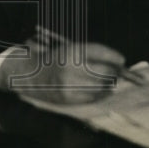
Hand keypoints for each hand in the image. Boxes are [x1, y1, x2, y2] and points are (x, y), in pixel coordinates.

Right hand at [0, 40, 124, 104]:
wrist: (27, 73)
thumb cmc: (51, 59)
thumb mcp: (68, 50)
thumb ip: (89, 54)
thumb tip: (114, 62)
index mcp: (72, 51)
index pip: (101, 52)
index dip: (114, 56)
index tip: (121, 59)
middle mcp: (72, 67)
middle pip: (104, 70)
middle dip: (115, 71)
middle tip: (119, 72)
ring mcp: (70, 84)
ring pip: (101, 86)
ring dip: (109, 84)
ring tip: (112, 81)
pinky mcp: (68, 97)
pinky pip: (92, 97)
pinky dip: (101, 94)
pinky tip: (103, 91)